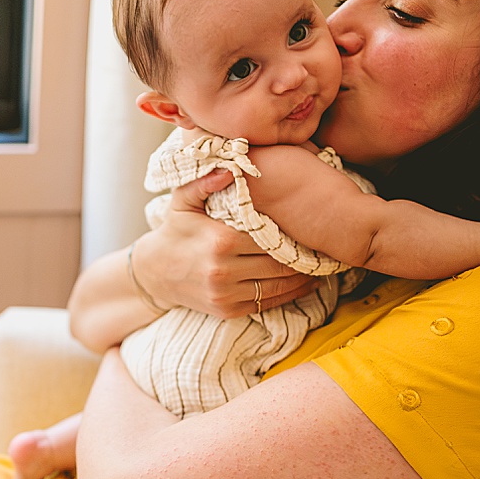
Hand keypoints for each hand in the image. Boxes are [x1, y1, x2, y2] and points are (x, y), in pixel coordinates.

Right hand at [137, 170, 316, 318]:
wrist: (154, 272)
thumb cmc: (174, 230)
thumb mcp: (183, 200)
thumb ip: (205, 181)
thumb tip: (230, 167)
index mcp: (221, 240)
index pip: (272, 237)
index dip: (296, 234)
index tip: (313, 227)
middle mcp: (224, 270)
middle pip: (280, 264)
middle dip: (305, 257)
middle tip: (326, 247)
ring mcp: (226, 294)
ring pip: (279, 287)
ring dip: (305, 279)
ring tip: (322, 266)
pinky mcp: (227, 310)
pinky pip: (268, 304)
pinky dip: (290, 295)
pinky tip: (305, 284)